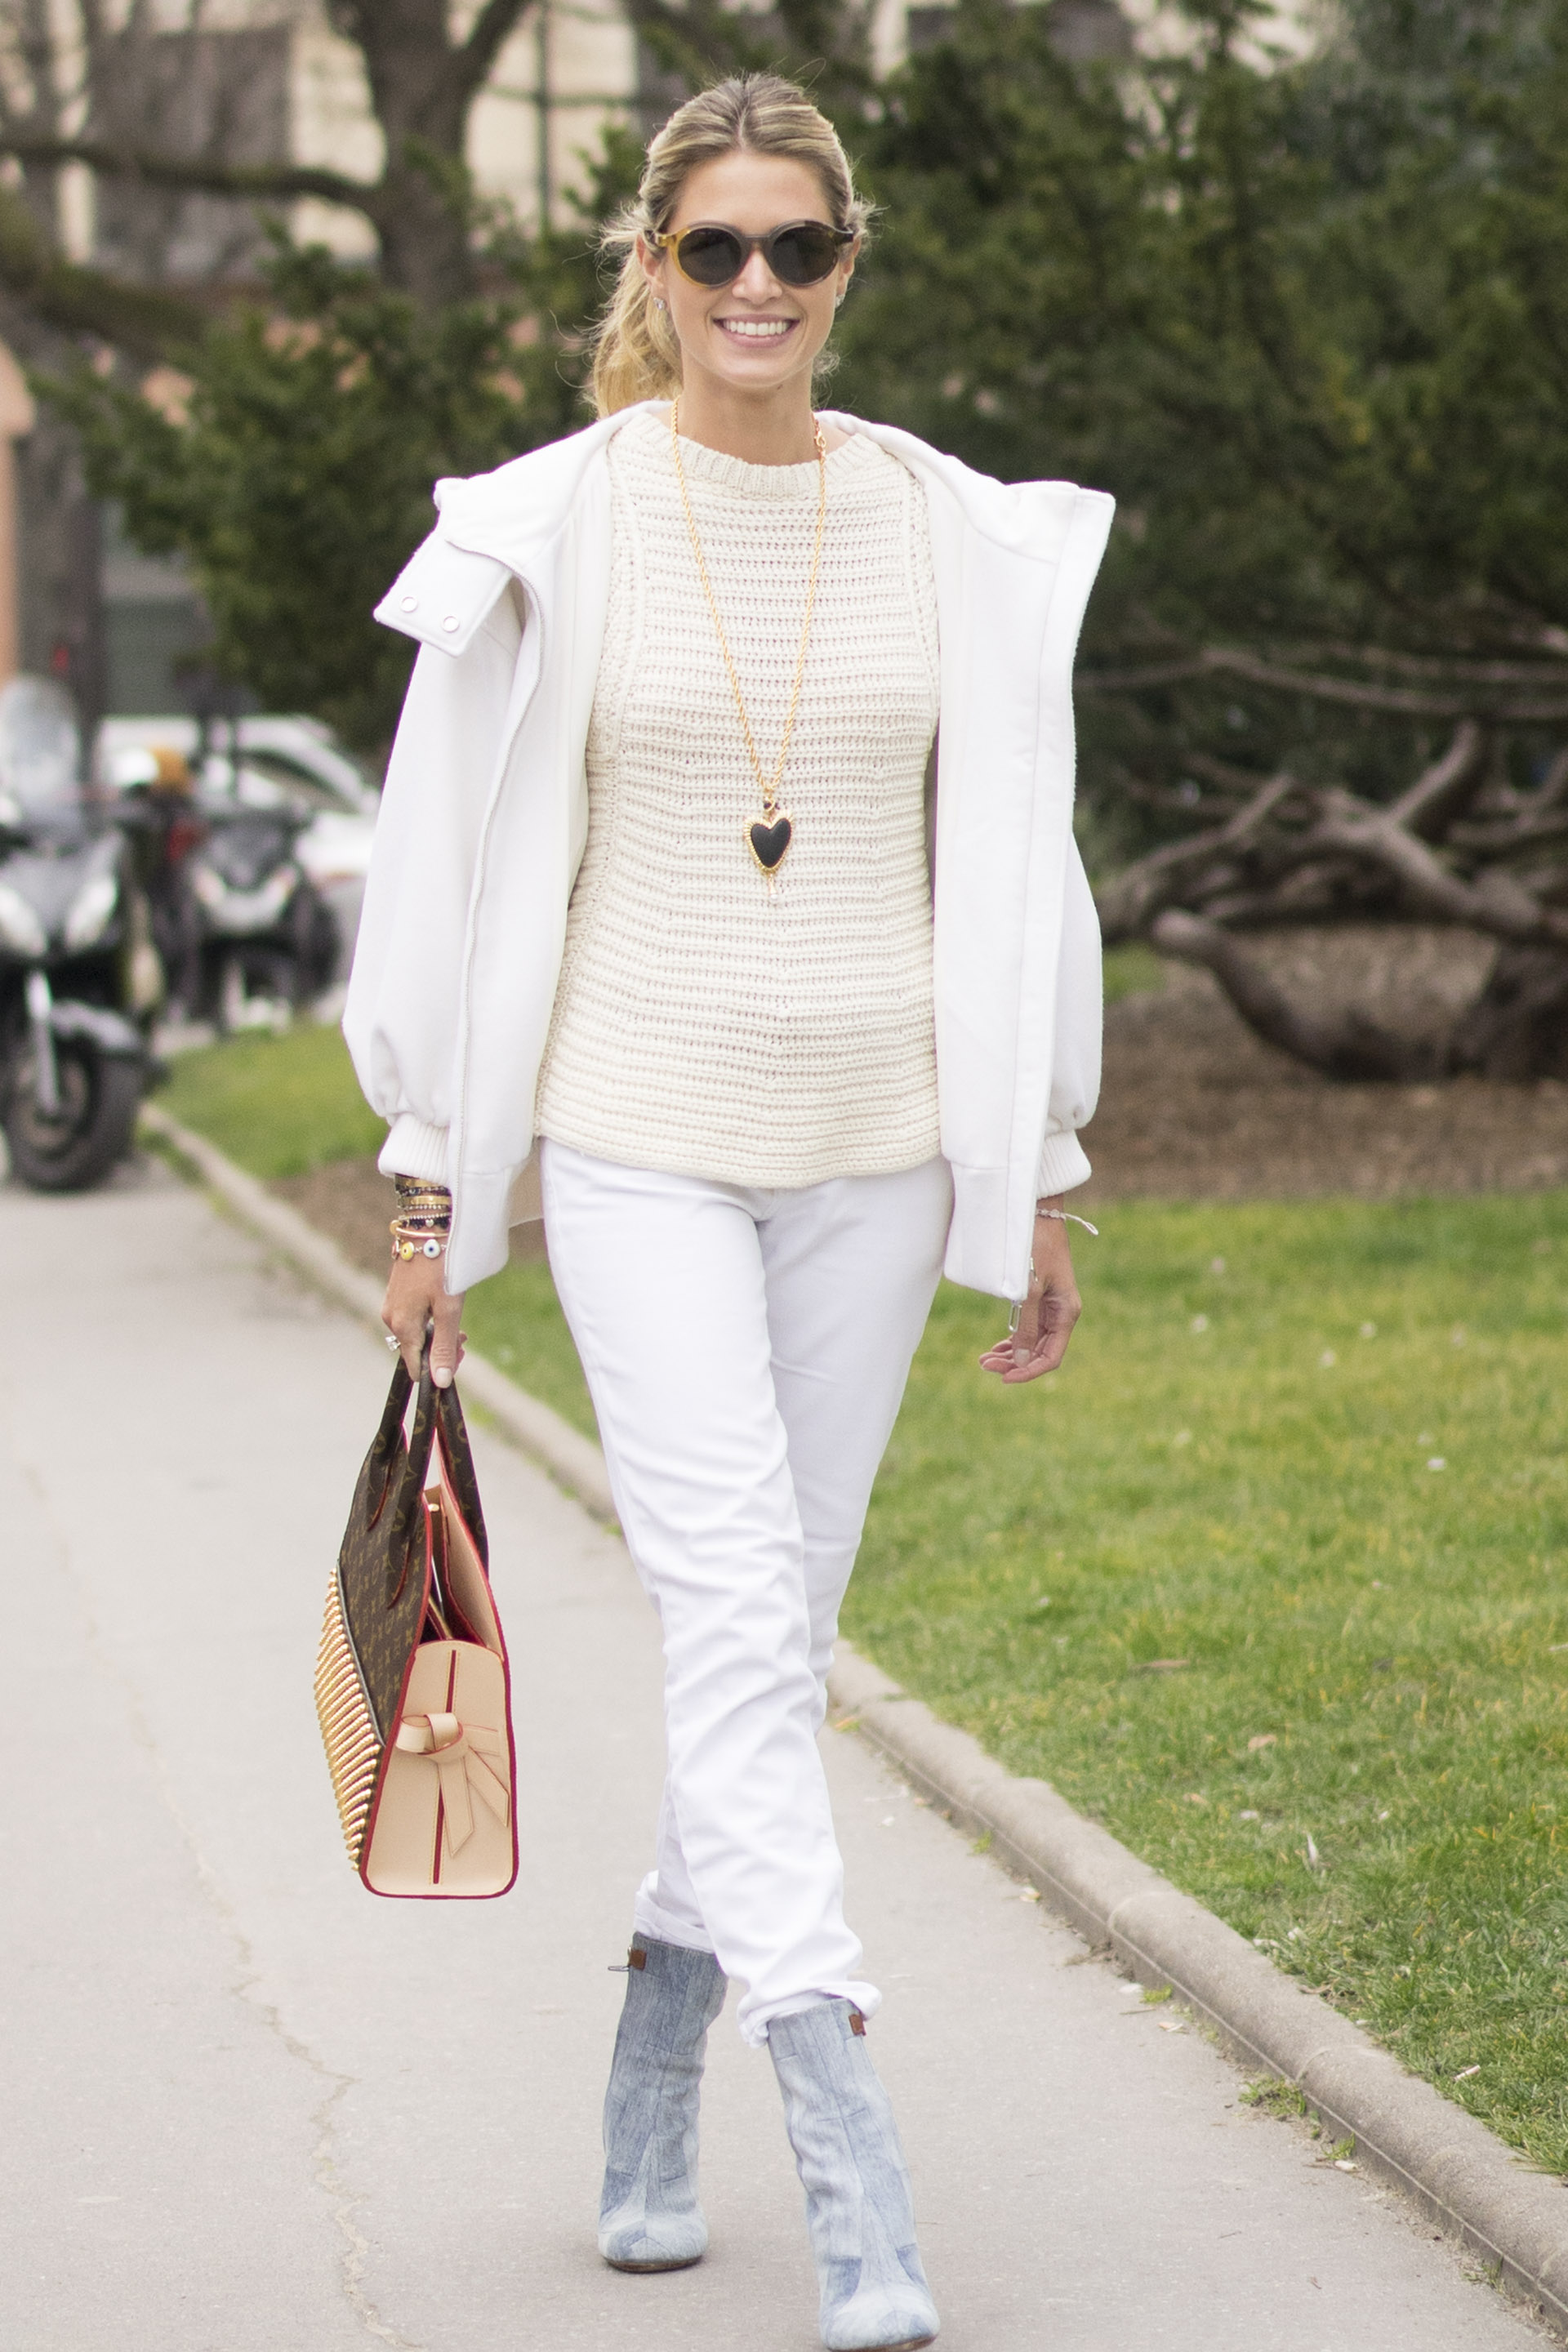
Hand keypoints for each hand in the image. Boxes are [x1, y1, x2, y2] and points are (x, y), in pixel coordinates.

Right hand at [382, 1250, 466, 1387]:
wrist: (429, 1228)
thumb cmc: (441, 1268)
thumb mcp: (448, 1310)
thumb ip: (443, 1347)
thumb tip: (441, 1382)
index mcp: (402, 1326)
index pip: (415, 1367)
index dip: (438, 1369)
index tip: (459, 1355)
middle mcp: (391, 1319)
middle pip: (415, 1350)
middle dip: (441, 1349)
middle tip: (464, 1336)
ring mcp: (392, 1305)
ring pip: (416, 1333)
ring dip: (437, 1333)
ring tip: (457, 1318)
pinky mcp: (397, 1294)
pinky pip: (413, 1318)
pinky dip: (430, 1319)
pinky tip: (444, 1307)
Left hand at [979, 1202, 1081, 1383]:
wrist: (1037, 1213)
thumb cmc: (1035, 1246)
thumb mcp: (1028, 1288)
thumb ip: (1025, 1325)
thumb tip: (1020, 1360)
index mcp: (1066, 1313)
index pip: (1050, 1357)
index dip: (1028, 1372)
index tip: (1003, 1378)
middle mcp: (1061, 1313)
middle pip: (1039, 1352)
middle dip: (1014, 1363)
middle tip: (984, 1366)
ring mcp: (1050, 1306)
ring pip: (1032, 1342)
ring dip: (1011, 1353)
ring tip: (985, 1360)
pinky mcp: (1039, 1297)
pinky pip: (1028, 1327)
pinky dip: (1012, 1339)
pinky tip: (996, 1347)